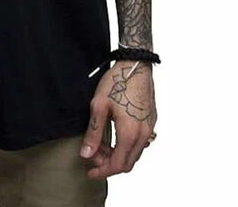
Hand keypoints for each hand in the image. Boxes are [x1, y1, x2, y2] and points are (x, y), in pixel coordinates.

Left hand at [79, 60, 156, 178]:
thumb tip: (86, 154)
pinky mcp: (151, 122)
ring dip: (117, 154)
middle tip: (92, 155)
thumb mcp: (98, 106)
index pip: (118, 165)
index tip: (90, 172)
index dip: (102, 172)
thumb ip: (93, 133)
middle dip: (108, 163)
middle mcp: (143, 135)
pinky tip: (113, 135)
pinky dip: (126, 146)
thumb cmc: (117, 82)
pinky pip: (140, 143)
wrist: (136, 65)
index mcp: (130, 134)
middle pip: (127, 163)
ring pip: (134, 154)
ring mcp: (149, 129)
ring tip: (100, 144)